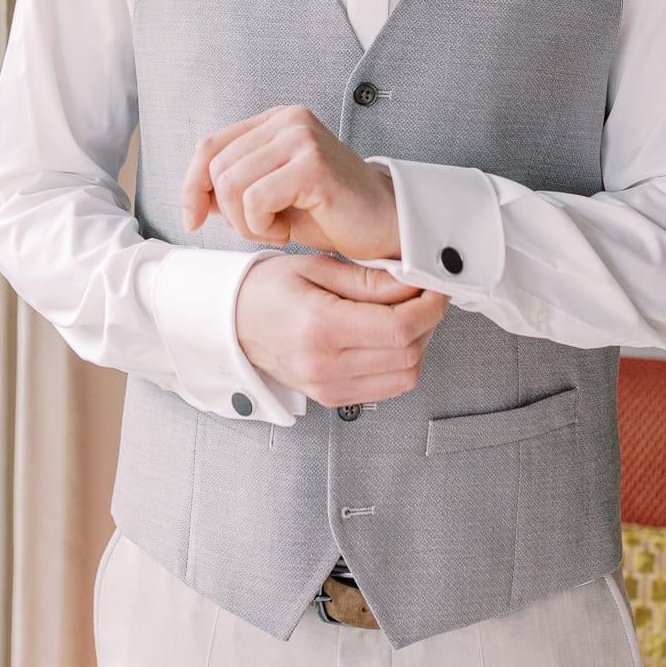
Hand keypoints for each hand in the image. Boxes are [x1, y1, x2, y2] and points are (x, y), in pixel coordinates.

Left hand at [180, 104, 400, 261]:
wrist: (385, 226)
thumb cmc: (331, 213)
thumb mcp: (272, 194)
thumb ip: (234, 185)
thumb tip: (193, 199)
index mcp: (276, 120)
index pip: (209, 146)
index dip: (191, 185)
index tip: (193, 219)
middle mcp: (288, 120)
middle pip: (216, 168)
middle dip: (228, 213)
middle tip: (266, 228)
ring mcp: (301, 138)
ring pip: (230, 185)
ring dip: (247, 223)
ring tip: (279, 229)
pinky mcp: (312, 165)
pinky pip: (255, 200)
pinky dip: (263, 227)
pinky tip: (289, 231)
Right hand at [235, 252, 448, 406]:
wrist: (230, 321)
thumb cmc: (266, 290)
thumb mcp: (316, 268)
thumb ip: (369, 280)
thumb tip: (412, 283)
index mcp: (321, 328)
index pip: (399, 327)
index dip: (429, 306)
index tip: (435, 288)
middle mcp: (326, 365)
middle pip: (409, 354)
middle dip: (428, 322)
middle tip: (423, 296)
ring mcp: (328, 387)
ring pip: (405, 376)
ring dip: (418, 345)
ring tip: (406, 315)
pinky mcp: (331, 397)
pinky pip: (387, 389)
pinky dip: (400, 364)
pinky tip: (389, 338)